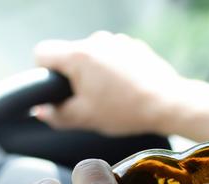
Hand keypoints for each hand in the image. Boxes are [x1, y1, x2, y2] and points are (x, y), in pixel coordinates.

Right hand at [33, 31, 185, 135]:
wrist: (168, 103)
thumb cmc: (126, 111)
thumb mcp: (85, 118)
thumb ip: (56, 115)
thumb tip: (41, 111)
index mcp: (79, 55)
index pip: (42, 53)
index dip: (43, 73)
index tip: (56, 90)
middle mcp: (96, 40)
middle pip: (69, 56)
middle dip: (73, 78)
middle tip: (88, 102)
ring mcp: (117, 41)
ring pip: (93, 57)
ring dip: (95, 74)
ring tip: (111, 98)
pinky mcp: (134, 46)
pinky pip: (113, 56)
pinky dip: (114, 71)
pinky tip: (126, 90)